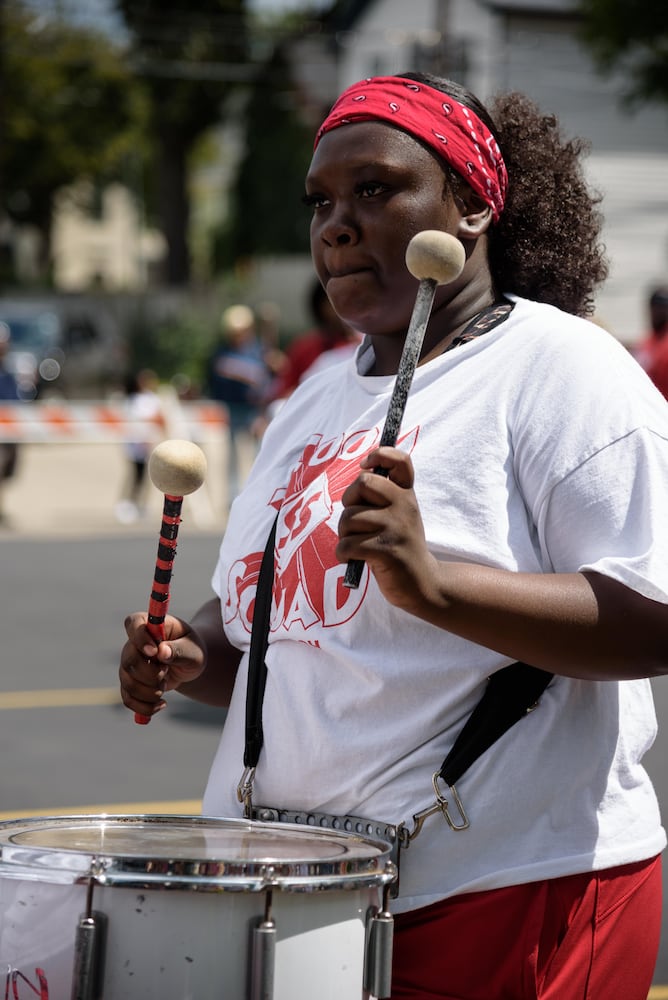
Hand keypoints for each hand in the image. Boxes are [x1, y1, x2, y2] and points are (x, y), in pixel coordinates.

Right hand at [119, 613, 206, 718]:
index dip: (140, 639)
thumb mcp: (193, 649)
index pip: (133, 623)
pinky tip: (161, 704)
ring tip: (165, 686)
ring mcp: (129, 663)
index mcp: (149, 624)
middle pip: (129, 660)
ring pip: (128, 683)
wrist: (188, 664)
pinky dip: (145, 706)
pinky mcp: (129, 682)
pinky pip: (128, 698)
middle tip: (166, 673)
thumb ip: (179, 649)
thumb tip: (162, 651)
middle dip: (150, 674)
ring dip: (150, 692)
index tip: (154, 652)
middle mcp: (133, 643)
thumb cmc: (191, 649)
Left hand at [337, 446, 438, 609]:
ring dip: (344, 534)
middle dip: (349, 501)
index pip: (400, 460)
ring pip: (349, 518)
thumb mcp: (400, 515)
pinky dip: (343, 554)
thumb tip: (360, 473)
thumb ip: (384, 496)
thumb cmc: (401, 546)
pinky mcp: (386, 551)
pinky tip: (353, 559)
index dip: (380, 455)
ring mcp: (396, 528)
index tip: (365, 466)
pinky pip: (347, 545)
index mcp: (406, 495)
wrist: (422, 583)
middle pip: (363, 482)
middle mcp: (404, 506)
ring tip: (357, 545)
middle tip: (355, 519)